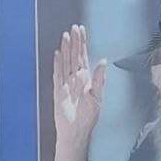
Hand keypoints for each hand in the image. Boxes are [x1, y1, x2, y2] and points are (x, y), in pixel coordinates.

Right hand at [53, 25, 105, 160]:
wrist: (76, 132)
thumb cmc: (88, 118)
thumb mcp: (97, 97)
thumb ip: (99, 79)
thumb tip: (103, 62)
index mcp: (86, 79)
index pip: (83, 57)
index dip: (82, 44)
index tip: (82, 31)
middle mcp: (75, 79)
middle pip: (74, 56)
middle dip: (74, 42)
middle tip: (74, 28)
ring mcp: (66, 84)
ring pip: (65, 62)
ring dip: (65, 50)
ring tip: (66, 36)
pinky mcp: (58, 91)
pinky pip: (57, 75)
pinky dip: (57, 64)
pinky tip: (57, 54)